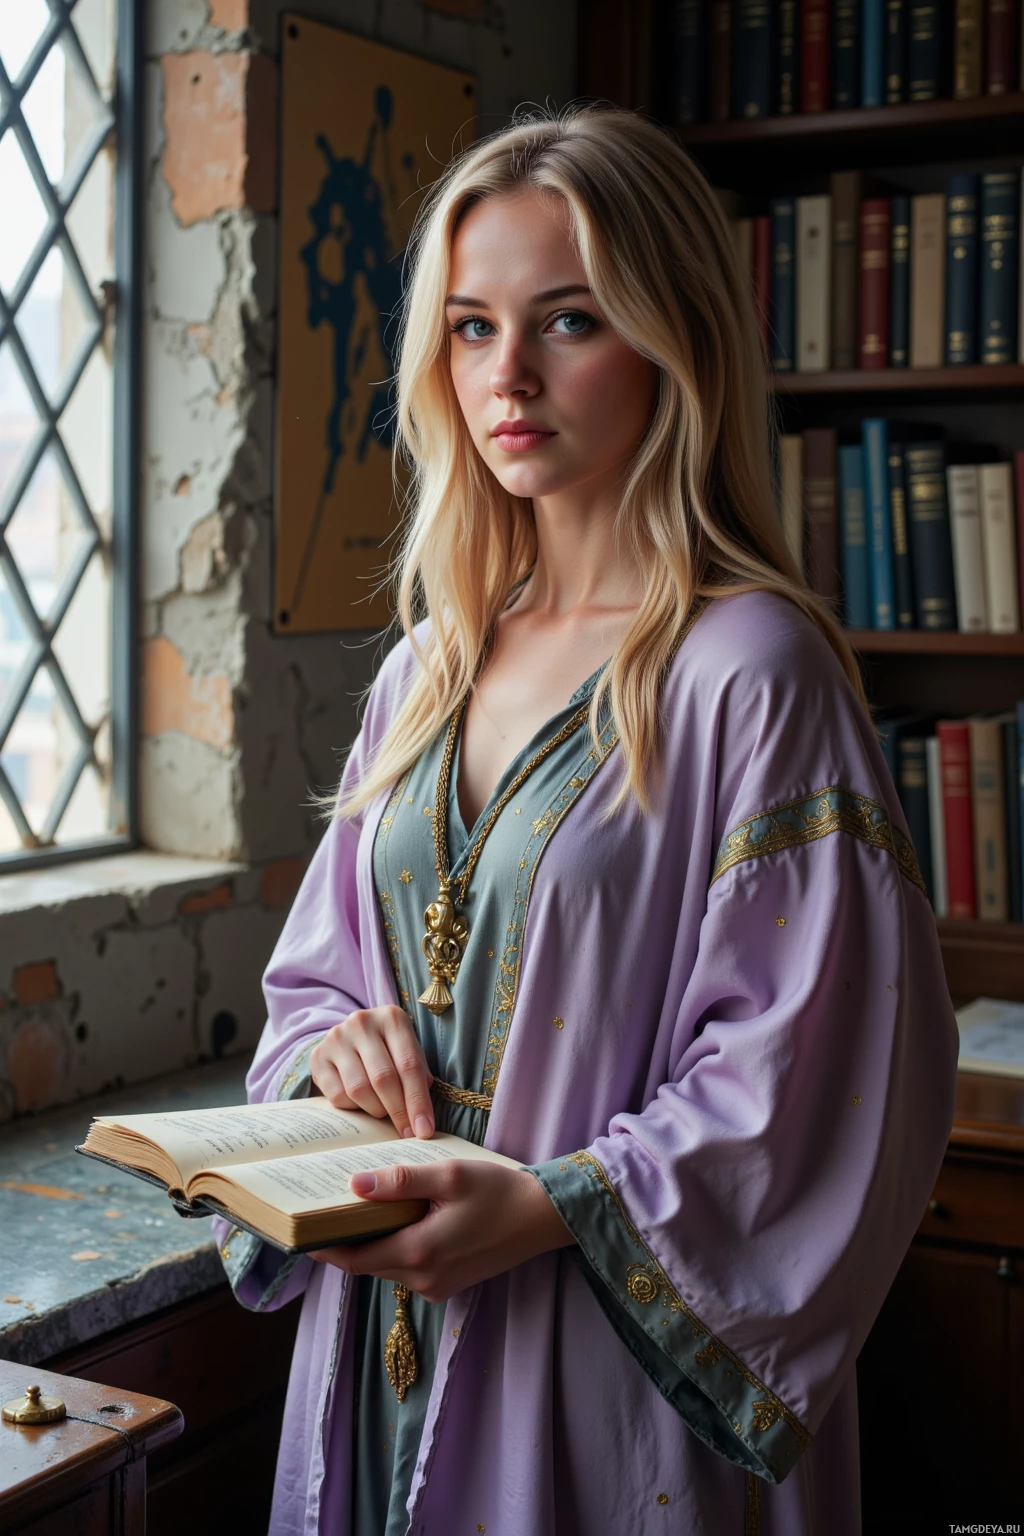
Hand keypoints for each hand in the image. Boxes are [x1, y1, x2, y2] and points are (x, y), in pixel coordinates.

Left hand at [307, 1160, 574, 1302]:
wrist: (542, 1218)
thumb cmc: (498, 1191)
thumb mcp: (449, 1176)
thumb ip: (400, 1181)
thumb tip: (354, 1185)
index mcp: (418, 1253)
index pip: (354, 1258)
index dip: (323, 1248)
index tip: (298, 1234)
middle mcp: (423, 1280)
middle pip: (368, 1265)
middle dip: (343, 1245)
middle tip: (320, 1216)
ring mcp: (438, 1287)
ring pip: (387, 1268)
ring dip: (370, 1246)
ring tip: (354, 1214)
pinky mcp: (449, 1285)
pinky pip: (408, 1270)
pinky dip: (394, 1250)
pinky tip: (395, 1223)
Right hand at [309, 1007, 433, 1139]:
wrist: (350, 1038)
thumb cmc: (388, 1049)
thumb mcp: (408, 1052)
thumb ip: (419, 1076)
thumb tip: (422, 1119)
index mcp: (391, 1018)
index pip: (409, 1065)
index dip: (418, 1101)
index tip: (424, 1130)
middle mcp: (362, 1022)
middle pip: (383, 1078)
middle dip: (399, 1111)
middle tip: (407, 1133)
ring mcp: (337, 1038)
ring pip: (359, 1089)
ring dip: (376, 1110)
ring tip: (384, 1113)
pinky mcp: (318, 1056)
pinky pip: (338, 1095)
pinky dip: (353, 1107)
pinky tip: (361, 1103)